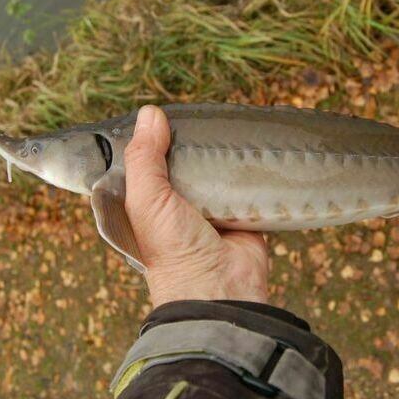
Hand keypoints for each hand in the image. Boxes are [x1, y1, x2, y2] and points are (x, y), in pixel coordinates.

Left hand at [124, 105, 268, 306]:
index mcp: (149, 200)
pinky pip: (246, 179)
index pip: (148, 160)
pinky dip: (249, 165)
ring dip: (222, 151)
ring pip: (216, 166)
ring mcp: (212, 204)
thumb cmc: (173, 251)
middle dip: (193, 141)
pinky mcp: (243, 208)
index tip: (163, 111)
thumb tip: (150, 114)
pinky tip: (254, 142)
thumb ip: (144, 158)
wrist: (220, 288)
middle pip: (186, 159)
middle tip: (203, 111)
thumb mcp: (146, 200)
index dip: (154, 138)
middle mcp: (179, 201)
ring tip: (230, 120)